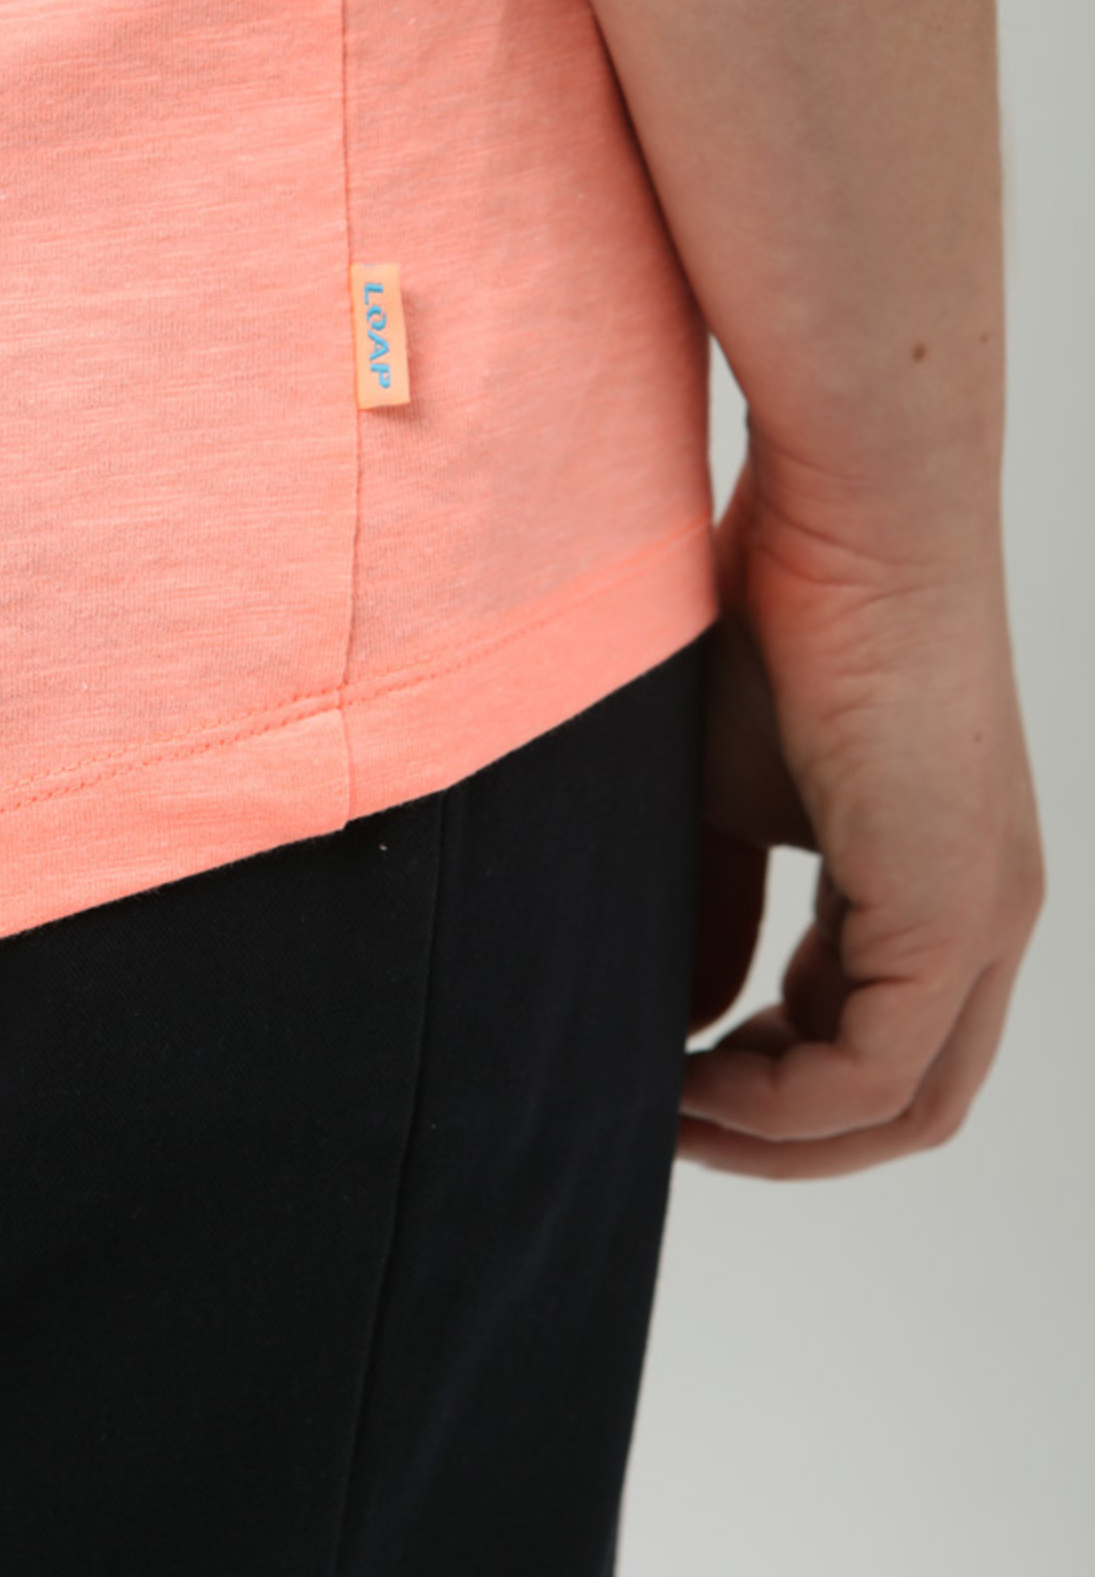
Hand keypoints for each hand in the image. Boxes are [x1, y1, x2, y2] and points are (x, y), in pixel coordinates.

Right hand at [678, 445, 1044, 1178]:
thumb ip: (712, 906)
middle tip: (667, 1122)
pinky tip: (693, 1081)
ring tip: (668, 1112)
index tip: (669, 1078)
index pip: (873, 1037)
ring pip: (902, 1105)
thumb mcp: (719, 793)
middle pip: (904, 1100)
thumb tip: (680, 1017)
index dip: (771, 1085)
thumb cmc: (770, 617)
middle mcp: (984, 914)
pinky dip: (781, 1104)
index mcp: (934, 879)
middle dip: (780, 1136)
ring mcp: (983, 918)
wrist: (840, 516)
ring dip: (778, 1135)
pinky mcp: (955, 911)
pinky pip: (874, 1072)